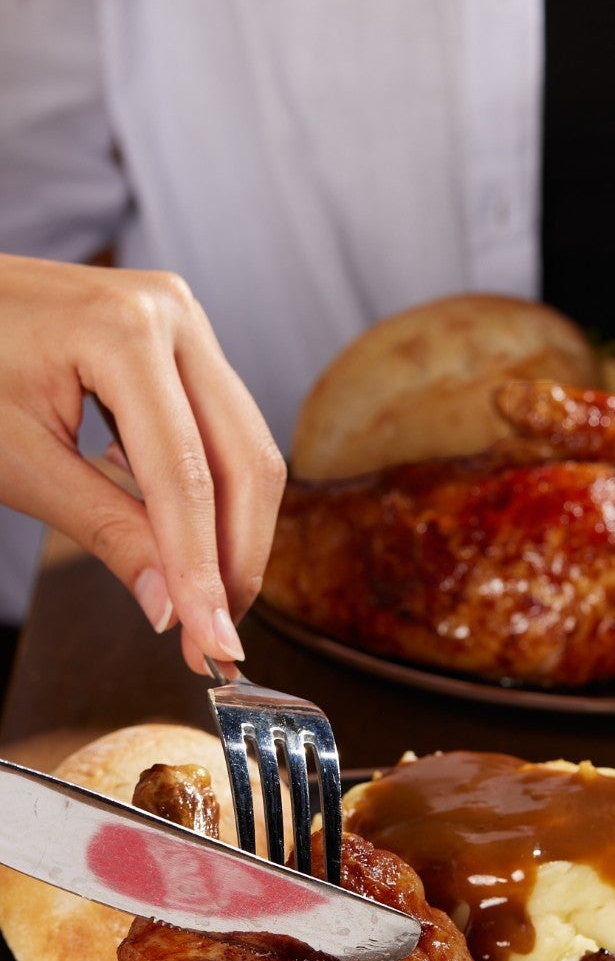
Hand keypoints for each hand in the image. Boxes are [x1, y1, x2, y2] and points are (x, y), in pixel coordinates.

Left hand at [0, 254, 286, 673]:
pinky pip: (220, 433)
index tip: (212, 645)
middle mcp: (173, 316)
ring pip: (245, 450)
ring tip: (205, 604)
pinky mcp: (182, 344)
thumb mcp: (15, 459)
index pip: (185, 476)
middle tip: (219, 637)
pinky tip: (184, 542)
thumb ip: (104, 530)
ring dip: (233, 535)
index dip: (203, 570)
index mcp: (123, 330)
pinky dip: (212, 497)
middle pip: (245, 461)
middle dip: (237, 559)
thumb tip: (170, 609)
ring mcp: (184, 324)